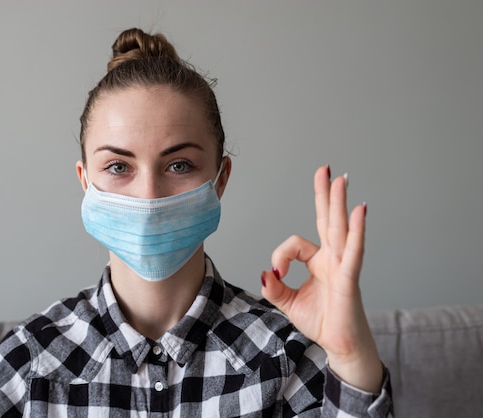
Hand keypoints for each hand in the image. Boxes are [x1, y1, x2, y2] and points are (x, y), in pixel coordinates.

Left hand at [261, 165, 382, 392]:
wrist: (340, 345)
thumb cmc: (320, 321)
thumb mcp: (287, 302)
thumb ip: (274, 288)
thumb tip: (264, 274)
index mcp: (319, 261)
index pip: (295, 244)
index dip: (281, 255)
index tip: (276, 274)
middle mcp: (333, 258)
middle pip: (327, 220)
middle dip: (325, 194)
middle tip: (326, 170)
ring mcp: (343, 266)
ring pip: (339, 229)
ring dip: (339, 203)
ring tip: (341, 179)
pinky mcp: (349, 279)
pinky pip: (353, 251)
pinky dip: (356, 231)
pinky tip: (360, 211)